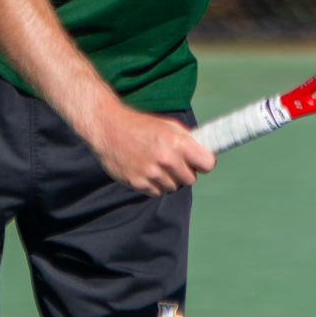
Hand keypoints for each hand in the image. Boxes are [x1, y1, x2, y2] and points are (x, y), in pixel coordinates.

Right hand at [82, 104, 214, 195]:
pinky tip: (145, 170)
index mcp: (176, 142)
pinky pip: (157, 192)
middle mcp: (166, 159)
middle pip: (191, 179)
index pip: (207, 163)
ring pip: (173, 187)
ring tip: (155, 164)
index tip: (199, 162)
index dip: (204, 163)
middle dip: (185, 172)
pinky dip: (154, 185)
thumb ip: (187, 138)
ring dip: (168, 179)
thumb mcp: (167, 124)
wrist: (107, 129)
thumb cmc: (139, 125)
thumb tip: (205, 151)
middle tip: (173, 162)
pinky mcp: (138, 183)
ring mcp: (151, 173)